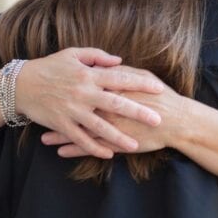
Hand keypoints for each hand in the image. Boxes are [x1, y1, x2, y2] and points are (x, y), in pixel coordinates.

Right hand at [14, 48, 166, 158]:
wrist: (20, 84)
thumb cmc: (49, 67)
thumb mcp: (73, 54)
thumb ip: (98, 57)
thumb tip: (120, 60)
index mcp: (89, 74)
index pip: (121, 78)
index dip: (141, 84)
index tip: (159, 88)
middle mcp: (83, 92)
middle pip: (116, 104)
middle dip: (138, 112)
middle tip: (158, 120)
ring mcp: (72, 110)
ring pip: (100, 126)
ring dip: (118, 137)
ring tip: (135, 145)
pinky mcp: (61, 124)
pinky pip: (81, 138)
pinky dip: (94, 147)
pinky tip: (108, 154)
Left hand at [40, 85, 188, 157]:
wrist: (176, 121)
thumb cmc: (162, 98)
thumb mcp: (144, 78)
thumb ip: (124, 72)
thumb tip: (109, 65)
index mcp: (113, 90)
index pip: (86, 86)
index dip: (69, 86)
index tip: (54, 86)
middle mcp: (107, 108)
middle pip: (76, 109)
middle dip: (57, 111)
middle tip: (41, 111)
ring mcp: (109, 126)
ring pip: (78, 131)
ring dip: (60, 135)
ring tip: (43, 138)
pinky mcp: (114, 142)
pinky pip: (90, 147)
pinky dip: (74, 150)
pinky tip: (61, 152)